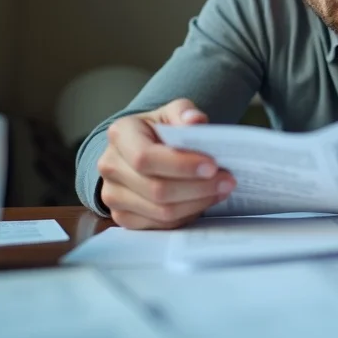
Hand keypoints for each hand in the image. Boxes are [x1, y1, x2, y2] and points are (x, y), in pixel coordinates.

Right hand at [98, 98, 235, 229]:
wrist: (141, 149)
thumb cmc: (159, 130)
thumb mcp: (172, 112)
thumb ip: (184, 112)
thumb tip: (194, 120)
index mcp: (120, 135)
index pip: (146, 157)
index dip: (181, 166)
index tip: (212, 166)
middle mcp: (110, 166)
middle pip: (157, 189)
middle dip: (198, 187)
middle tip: (227, 180)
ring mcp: (113, 195)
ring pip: (161, 211)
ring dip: (198, 203)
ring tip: (221, 189)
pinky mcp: (122, 217)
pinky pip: (161, 225)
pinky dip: (187, 214)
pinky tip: (203, 200)